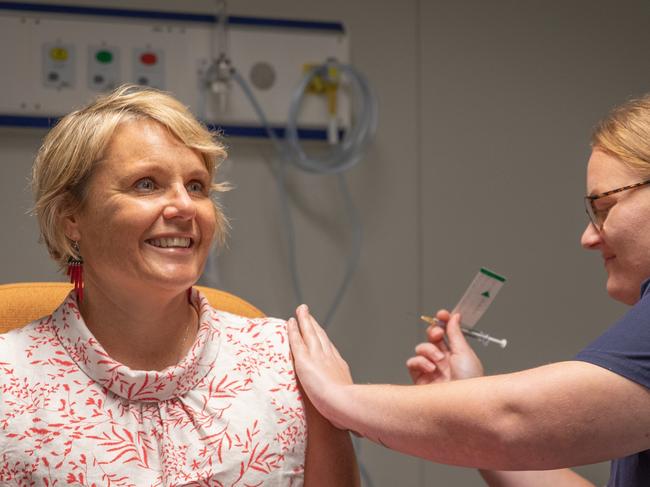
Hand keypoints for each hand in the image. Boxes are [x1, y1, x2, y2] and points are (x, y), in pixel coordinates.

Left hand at [287, 304, 352, 429]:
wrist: (344, 407)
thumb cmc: (346, 415)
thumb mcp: (346, 410)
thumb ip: (346, 415)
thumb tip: (355, 430)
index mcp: (340, 368)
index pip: (330, 349)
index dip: (323, 340)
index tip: (319, 333)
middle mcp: (330, 358)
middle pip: (320, 336)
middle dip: (314, 325)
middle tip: (308, 314)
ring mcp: (318, 357)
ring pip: (309, 333)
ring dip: (304, 321)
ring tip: (300, 311)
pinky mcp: (305, 360)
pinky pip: (297, 341)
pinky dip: (293, 330)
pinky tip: (289, 322)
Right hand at [406, 309, 483, 384]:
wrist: (461, 404)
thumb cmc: (469, 382)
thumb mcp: (464, 353)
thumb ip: (455, 333)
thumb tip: (454, 317)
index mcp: (456, 352)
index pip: (447, 332)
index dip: (443, 321)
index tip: (442, 314)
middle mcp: (443, 360)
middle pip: (432, 337)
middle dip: (433, 332)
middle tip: (438, 334)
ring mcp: (431, 368)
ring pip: (421, 348)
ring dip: (428, 350)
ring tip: (438, 360)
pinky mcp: (420, 378)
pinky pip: (412, 362)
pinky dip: (420, 362)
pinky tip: (430, 369)